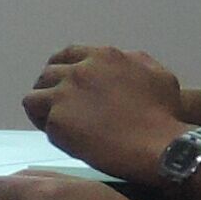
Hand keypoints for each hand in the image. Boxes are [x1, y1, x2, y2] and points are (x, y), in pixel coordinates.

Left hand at [25, 43, 192, 181]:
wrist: (161, 145)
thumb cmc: (165, 116)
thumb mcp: (159, 76)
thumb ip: (135, 63)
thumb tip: (124, 61)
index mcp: (105, 57)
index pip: (69, 54)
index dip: (64, 69)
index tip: (65, 82)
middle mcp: (80, 70)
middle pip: (48, 74)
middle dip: (51, 89)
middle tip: (60, 107)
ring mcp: (65, 93)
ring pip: (35, 95)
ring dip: (43, 108)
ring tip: (57, 123)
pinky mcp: (57, 119)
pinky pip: (40, 120)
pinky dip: (46, 127)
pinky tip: (62, 136)